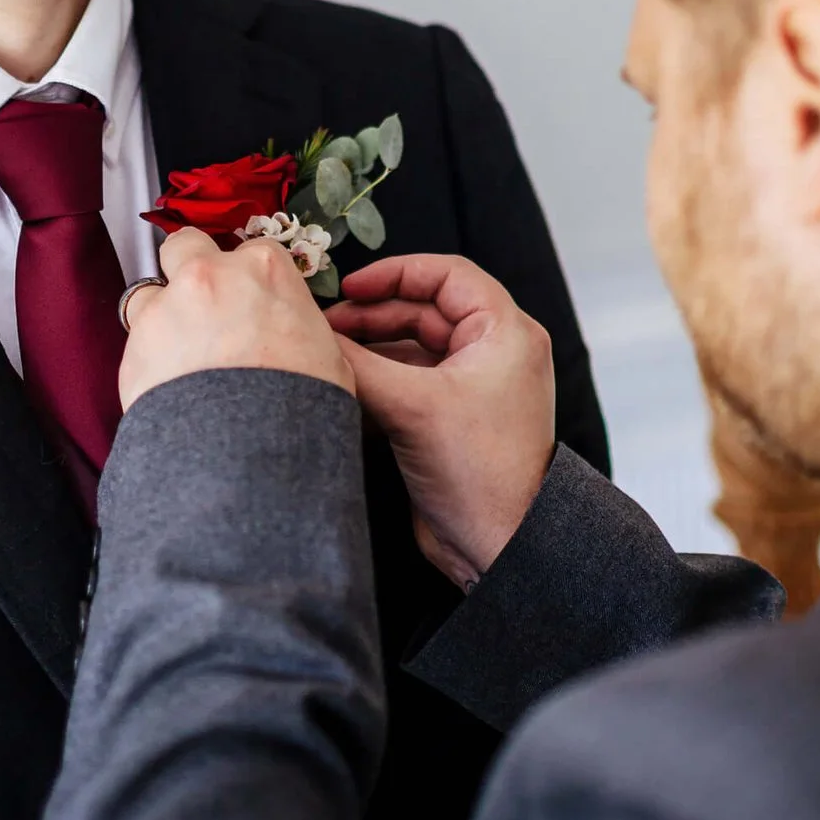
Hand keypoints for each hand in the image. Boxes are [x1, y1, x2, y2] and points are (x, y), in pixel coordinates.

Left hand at [117, 228, 353, 411]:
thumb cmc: (303, 400)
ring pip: (147, 294)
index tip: (252, 300)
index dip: (251, 277)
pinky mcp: (134, 349)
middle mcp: (208, 276)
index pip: (253, 250)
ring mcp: (164, 308)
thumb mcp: (327, 354)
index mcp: (262, 268)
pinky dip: (149, 362)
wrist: (250, 445)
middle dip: (190, 265)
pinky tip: (168, 390)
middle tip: (204, 304)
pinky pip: (136, 346)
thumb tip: (291, 335)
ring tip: (178, 356)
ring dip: (160, 316)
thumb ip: (299, 326)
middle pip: (185, 245)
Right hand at [326, 255, 553, 589]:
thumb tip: (314, 336)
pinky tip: (343, 384)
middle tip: (324, 326)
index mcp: (504, 333)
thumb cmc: (480, 472)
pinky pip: (409, 382)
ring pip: (412, 347)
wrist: (501, 545)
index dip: (395, 274)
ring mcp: (472, 387)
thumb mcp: (412, 407)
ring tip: (327, 355)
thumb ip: (359, 365)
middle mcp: (493, 353)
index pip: (447, 275)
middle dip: (372, 315)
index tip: (350, 286)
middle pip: (423, 310)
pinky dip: (377, 379)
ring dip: (370, 349)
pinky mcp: (451, 419)